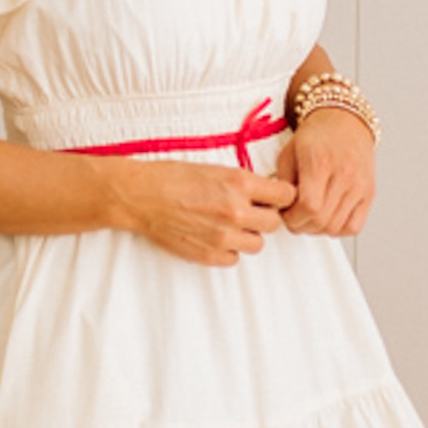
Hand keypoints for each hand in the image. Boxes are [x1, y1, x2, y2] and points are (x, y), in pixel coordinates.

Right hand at [109, 158, 297, 265]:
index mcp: (239, 183)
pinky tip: (214, 236)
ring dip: (248, 236)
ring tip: (230, 226)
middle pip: (274, 223)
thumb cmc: (173, 177)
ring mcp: (223, 236)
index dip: (281, 196)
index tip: (273, 197)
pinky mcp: (209, 254)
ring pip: (257, 244)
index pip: (286, 195)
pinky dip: (228, 250)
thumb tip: (266, 193)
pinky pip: (234, 258)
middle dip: (264, 217)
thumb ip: (243, 183)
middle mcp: (236, 210)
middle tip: (249, 212)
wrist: (141, 196)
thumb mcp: (215, 169)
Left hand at [274, 107, 375, 236]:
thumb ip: (282, 182)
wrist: (345, 120)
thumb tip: (278, 208)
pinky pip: (353, 227)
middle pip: (321, 221)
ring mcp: (359, 186)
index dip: (293, 218)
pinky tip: (328, 218)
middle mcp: (344, 175)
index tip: (286, 215)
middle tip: (294, 218)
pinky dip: (338, 230)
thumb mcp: (289, 152)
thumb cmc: (317, 135)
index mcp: (321, 162)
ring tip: (310, 217)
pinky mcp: (368, 193)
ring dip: (318, 229)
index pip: (309, 206)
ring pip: (336, 227)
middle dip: (302, 226)